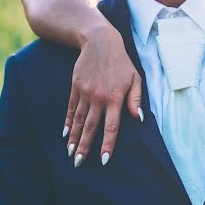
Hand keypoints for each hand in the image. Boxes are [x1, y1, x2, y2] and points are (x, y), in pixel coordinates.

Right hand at [65, 24, 142, 166]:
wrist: (99, 42)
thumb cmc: (121, 62)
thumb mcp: (135, 78)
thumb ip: (135, 99)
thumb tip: (138, 118)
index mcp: (115, 98)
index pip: (111, 127)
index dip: (107, 144)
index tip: (104, 160)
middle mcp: (98, 98)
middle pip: (90, 127)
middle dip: (84, 147)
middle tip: (79, 163)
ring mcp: (84, 93)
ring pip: (78, 120)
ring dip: (74, 138)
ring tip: (70, 153)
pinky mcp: (75, 88)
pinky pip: (71, 108)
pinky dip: (67, 122)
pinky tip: (65, 134)